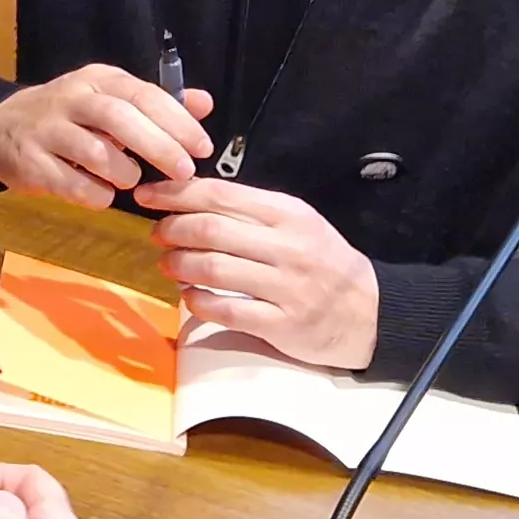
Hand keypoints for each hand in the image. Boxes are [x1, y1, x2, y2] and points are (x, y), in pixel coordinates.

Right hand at [0, 65, 213, 207]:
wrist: (2, 128)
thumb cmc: (71, 117)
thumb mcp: (112, 100)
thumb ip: (158, 104)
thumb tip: (205, 103)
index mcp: (98, 80)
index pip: (143, 94)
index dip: (177, 121)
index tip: (202, 148)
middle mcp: (72, 99)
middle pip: (120, 119)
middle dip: (158, 147)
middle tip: (184, 172)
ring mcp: (47, 130)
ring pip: (95, 153)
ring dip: (124, 173)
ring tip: (132, 181)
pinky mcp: (30, 162)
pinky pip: (71, 184)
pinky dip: (95, 194)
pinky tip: (102, 194)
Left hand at [134, 177, 380, 370]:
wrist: (370, 313)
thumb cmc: (324, 263)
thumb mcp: (298, 225)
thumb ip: (252, 212)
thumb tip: (191, 200)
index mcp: (289, 214)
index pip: (221, 194)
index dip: (176, 193)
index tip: (148, 195)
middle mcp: (287, 247)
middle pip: (212, 230)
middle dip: (173, 229)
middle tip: (157, 234)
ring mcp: (285, 287)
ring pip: (214, 269)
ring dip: (179, 265)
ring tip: (167, 264)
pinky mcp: (281, 325)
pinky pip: (226, 311)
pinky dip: (197, 302)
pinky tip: (189, 296)